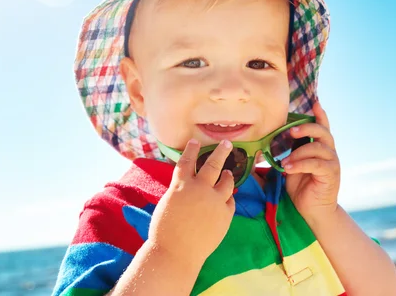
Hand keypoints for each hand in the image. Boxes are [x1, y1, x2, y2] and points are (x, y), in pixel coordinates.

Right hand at [148, 139, 235, 264]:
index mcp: (181, 185)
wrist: (176, 253)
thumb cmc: (165, 231)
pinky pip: (230, 202)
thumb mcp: (168, 204)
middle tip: (226, 143)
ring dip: (228, 175)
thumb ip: (181, 192)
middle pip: (213, 164)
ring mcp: (215, 201)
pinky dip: (227, 198)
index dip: (191, 149)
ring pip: (227, 181)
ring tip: (229, 172)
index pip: (186, 161)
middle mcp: (200, 189)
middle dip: (221, 151)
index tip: (195, 141)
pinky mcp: (225, 214)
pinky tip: (226, 198)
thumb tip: (192, 185)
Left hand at [282, 101, 340, 222]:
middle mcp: (329, 152)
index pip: (322, 127)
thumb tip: (258, 150)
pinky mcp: (331, 174)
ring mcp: (332, 163)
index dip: (320, 114)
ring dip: (298, 153)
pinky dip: (300, 164)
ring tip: (283, 163)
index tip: (315, 102)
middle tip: (290, 131)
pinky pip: (316, 164)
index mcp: (320, 148)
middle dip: (306, 128)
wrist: (312, 211)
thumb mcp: (290, 168)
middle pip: (322, 132)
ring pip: (317, 148)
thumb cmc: (300, 188)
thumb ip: (283, 155)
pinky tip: (288, 169)